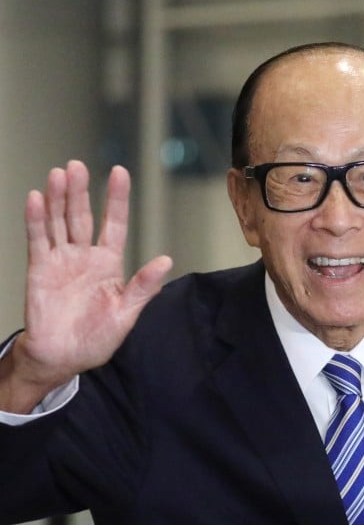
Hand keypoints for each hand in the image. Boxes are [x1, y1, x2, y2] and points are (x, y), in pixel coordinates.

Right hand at [0, 161, 172, 411]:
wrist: (63, 358)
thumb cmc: (96, 339)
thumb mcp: (125, 314)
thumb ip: (143, 287)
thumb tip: (166, 261)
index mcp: (109, 264)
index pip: (114, 223)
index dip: (116, 198)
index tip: (119, 171)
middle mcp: (84, 256)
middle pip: (82, 216)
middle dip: (80, 191)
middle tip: (77, 165)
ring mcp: (61, 260)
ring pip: (59, 222)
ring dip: (58, 198)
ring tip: (58, 174)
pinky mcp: (39, 269)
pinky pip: (38, 240)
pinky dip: (36, 219)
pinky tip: (36, 198)